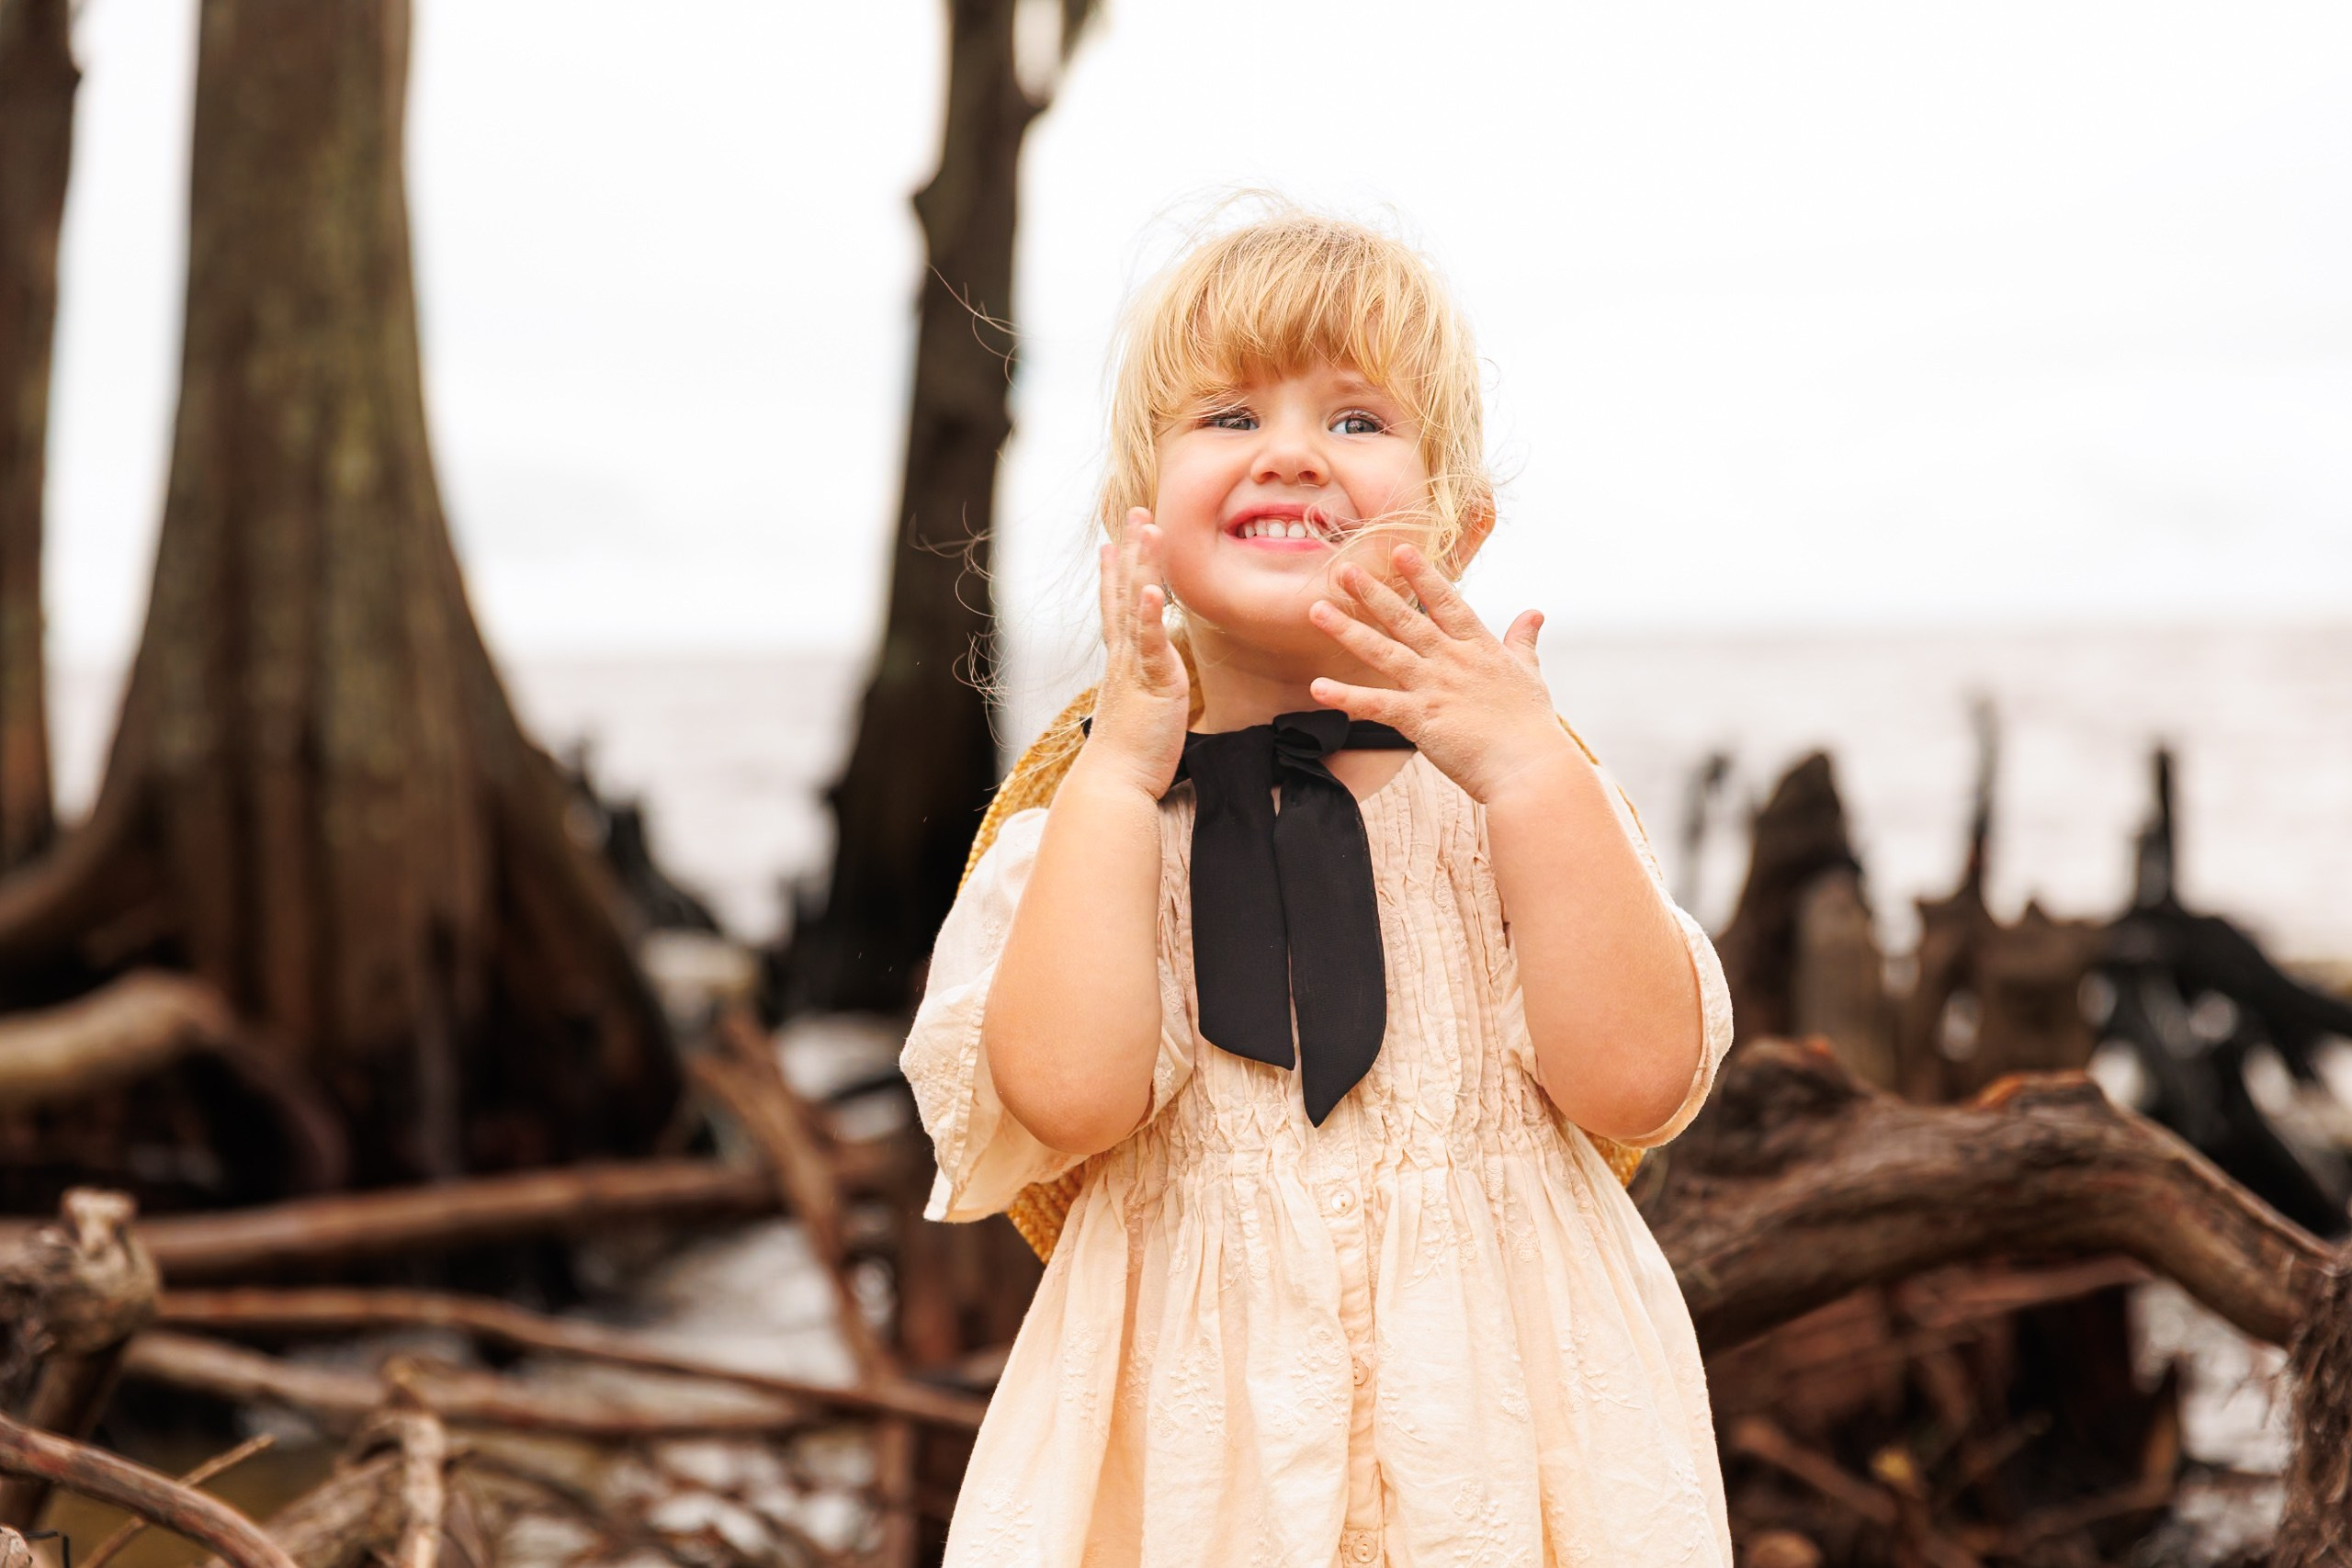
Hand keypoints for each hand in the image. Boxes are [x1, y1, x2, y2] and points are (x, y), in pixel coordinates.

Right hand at [1081, 509, 1190, 797]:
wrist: (1115, 785)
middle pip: (1124, 593)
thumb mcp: (1140, 716)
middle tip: (1135, 511)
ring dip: (1141, 564)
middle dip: (1130, 550)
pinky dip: (1148, 613)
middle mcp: (1124, 659)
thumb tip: (1150, 691)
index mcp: (1123, 666)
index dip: (1115, 575)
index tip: (1112, 544)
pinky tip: (1151, 586)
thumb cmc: (1131, 760)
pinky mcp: (1151, 684)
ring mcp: (1135, 668)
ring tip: (1146, 526)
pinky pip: (1149, 643)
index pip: (1118, 610)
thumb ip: (1145, 695)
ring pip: (1136, 606)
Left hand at [1306, 544, 1573, 804]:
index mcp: (1478, 648)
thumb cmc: (1532, 726)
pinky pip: (1376, 705)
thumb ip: (1523, 641)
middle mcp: (1451, 661)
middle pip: (1406, 620)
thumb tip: (1534, 613)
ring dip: (1348, 631)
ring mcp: (1434, 688)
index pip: (1446, 603)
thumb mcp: (1529, 674)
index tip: (1400, 550)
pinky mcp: (1421, 720)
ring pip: (1383, 652)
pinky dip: (1346, 697)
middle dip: (1373, 593)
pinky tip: (1317, 687)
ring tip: (1317, 611)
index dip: (1423, 576)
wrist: (1531, 767)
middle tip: (1343, 570)